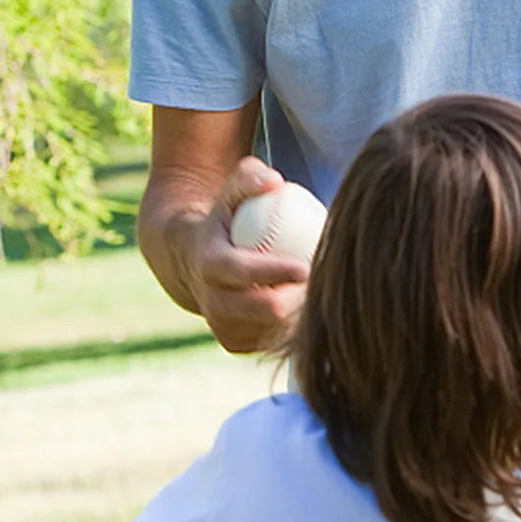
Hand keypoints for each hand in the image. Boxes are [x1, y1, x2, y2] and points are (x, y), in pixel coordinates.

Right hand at [172, 158, 308, 353]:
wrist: (190, 260)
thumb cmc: (224, 218)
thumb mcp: (230, 193)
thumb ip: (249, 179)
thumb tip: (275, 181)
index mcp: (209, 265)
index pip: (242, 272)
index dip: (274, 272)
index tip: (306, 266)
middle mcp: (212, 303)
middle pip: (265, 310)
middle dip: (299, 301)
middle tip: (330, 285)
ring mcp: (223, 328)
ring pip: (274, 331)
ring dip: (300, 316)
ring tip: (327, 297)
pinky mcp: (235, 342)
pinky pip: (273, 341)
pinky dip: (294, 328)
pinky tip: (315, 310)